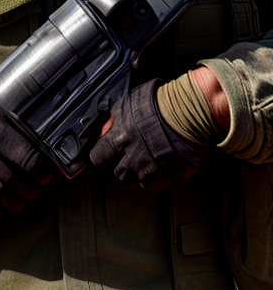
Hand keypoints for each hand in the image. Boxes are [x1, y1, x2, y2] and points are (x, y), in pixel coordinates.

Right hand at [0, 73, 50, 220]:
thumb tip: (22, 98)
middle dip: (32, 189)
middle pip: (20, 184)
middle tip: (34, 185)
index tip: (47, 171)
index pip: (32, 159)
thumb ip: (1, 96)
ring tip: (17, 197)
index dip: (45, 171)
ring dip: (14, 202)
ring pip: (1, 197)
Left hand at [90, 80, 211, 190]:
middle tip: (123, 162)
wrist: (191, 113)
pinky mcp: (166, 178)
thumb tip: (104, 128)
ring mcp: (148, 169)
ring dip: (133, 175)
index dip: (100, 157)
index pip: (97, 157)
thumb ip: (113, 120)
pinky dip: (151, 180)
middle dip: (116, 169)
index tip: (104, 156)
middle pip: (113, 174)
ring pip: (131, 182)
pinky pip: (151, 186)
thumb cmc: (161, 103)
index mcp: (118, 138)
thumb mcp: (127, 104)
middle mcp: (131, 156)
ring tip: (140, 164)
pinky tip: (155, 169)